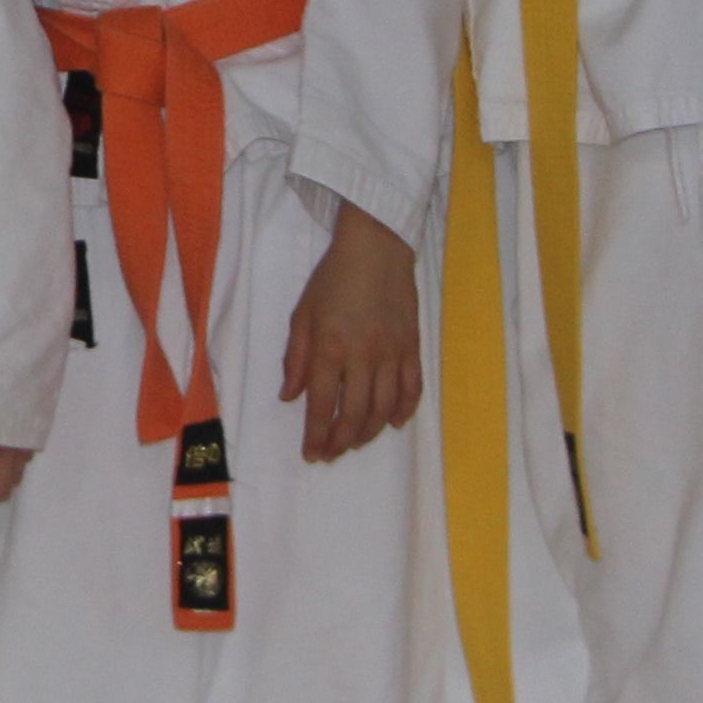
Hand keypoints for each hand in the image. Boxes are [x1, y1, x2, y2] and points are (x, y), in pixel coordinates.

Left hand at [279, 203, 421, 465]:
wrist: (376, 248)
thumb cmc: (333, 280)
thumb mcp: (302, 315)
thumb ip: (295, 358)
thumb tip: (290, 396)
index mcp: (330, 349)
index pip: (322, 405)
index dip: (316, 435)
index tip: (311, 454)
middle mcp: (363, 357)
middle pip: (355, 414)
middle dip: (341, 441)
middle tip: (331, 453)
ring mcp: (392, 354)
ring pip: (385, 408)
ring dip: (369, 432)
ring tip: (355, 442)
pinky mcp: (413, 347)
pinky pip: (412, 389)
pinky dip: (404, 411)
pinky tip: (394, 422)